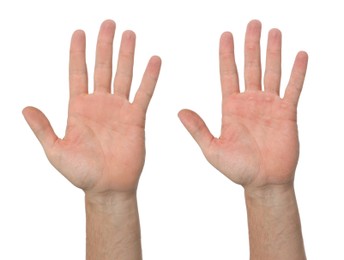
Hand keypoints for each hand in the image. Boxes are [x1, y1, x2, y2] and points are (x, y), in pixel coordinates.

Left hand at [23, 20, 160, 196]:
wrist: (107, 187)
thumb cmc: (81, 172)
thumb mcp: (55, 150)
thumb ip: (42, 128)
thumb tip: (25, 108)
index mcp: (78, 107)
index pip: (77, 72)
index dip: (78, 53)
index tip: (79, 33)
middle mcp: (99, 103)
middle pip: (101, 67)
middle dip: (104, 45)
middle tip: (108, 23)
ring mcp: (119, 109)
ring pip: (123, 75)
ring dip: (127, 55)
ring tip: (129, 34)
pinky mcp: (136, 118)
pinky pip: (144, 93)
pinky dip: (150, 77)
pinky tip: (154, 60)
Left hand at [178, 20, 307, 189]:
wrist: (263, 182)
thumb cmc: (237, 168)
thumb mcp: (212, 148)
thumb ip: (198, 129)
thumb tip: (179, 111)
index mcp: (230, 107)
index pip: (227, 73)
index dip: (227, 54)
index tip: (226, 35)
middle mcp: (249, 101)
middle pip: (250, 66)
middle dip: (251, 44)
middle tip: (252, 23)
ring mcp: (269, 105)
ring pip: (271, 72)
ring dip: (273, 51)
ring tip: (273, 31)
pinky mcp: (287, 113)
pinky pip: (293, 88)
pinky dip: (297, 72)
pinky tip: (299, 55)